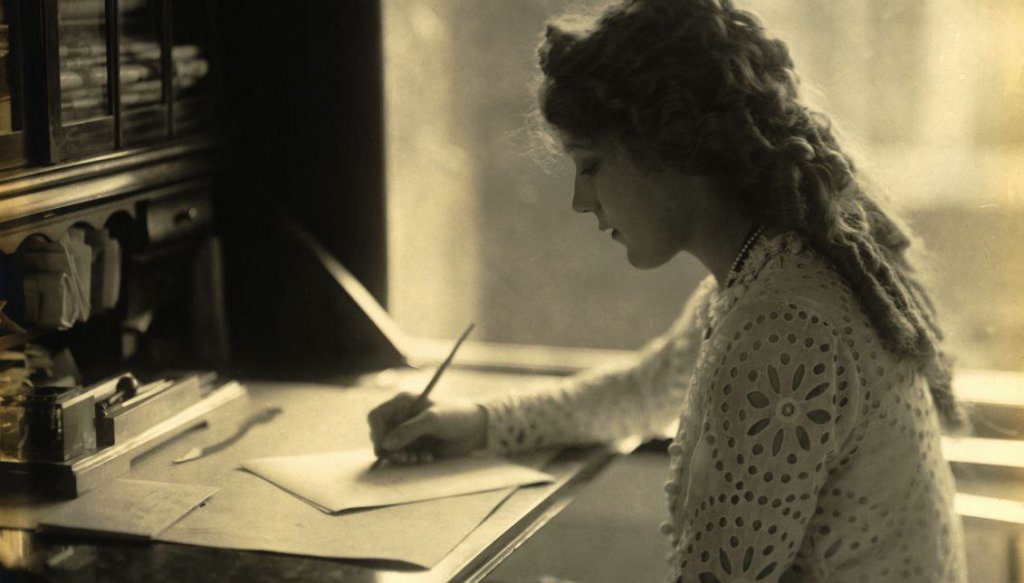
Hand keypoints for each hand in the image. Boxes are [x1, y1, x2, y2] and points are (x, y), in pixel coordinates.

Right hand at [367, 393, 487, 464]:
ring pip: (391, 449)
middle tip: (404, 459)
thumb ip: (409, 431)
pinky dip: (412, 460)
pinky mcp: (415, 445)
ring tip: (418, 458)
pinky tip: (428, 457)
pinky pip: (404, 456)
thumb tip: (385, 444)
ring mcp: (408, 432)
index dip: (377, 433)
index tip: (384, 448)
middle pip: (381, 436)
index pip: (377, 417)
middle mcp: (401, 417)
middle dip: (391, 450)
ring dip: (402, 457)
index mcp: (402, 403)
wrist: (476, 429)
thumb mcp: (433, 420)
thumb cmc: (455, 416)